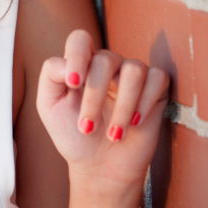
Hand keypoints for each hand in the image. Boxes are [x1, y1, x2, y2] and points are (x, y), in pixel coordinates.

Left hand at [36, 29, 169, 191]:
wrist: (100, 167)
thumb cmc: (73, 134)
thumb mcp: (49, 106)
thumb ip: (51, 76)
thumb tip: (69, 63)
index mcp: (81, 65)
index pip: (80, 40)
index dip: (77, 56)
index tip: (73, 84)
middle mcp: (108, 65)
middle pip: (105, 59)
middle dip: (95, 96)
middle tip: (87, 127)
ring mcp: (132, 76)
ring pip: (134, 69)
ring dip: (123, 106)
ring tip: (113, 133)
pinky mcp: (155, 89)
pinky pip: (157, 78)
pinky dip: (145, 103)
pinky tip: (135, 123)